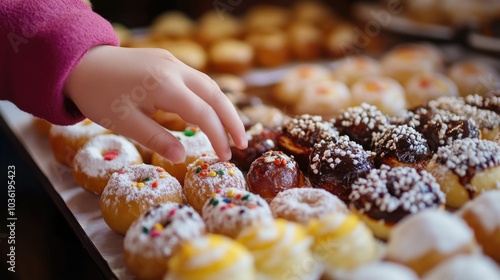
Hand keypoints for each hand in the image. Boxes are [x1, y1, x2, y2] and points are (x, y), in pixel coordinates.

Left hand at [65, 46, 246, 162]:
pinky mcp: (167, 61)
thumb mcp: (124, 123)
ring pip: (209, 85)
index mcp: (164, 85)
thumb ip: (156, 139)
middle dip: (233, 120)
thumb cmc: (98, 95)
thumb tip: (182, 156)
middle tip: (242, 145)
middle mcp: (175, 69)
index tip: (226, 157)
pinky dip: (208, 98)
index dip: (218, 136)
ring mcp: (172, 62)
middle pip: (216, 94)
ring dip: (223, 108)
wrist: (79, 63)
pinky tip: (208, 114)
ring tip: (231, 132)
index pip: (204, 113)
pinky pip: (196, 80)